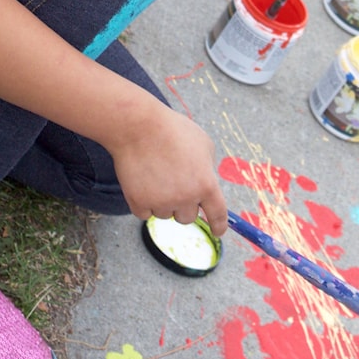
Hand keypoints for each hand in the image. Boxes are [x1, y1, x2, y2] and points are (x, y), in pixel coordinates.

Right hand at [110, 99, 227, 236]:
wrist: (139, 127)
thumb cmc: (173, 130)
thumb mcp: (203, 143)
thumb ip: (207, 167)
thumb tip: (204, 184)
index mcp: (206, 184)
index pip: (217, 214)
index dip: (219, 225)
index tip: (218, 232)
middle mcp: (186, 198)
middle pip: (187, 218)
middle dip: (182, 204)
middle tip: (173, 182)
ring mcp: (162, 202)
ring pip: (165, 214)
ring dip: (161, 201)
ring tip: (155, 173)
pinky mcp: (139, 203)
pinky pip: (144, 213)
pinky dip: (143, 201)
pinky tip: (141, 180)